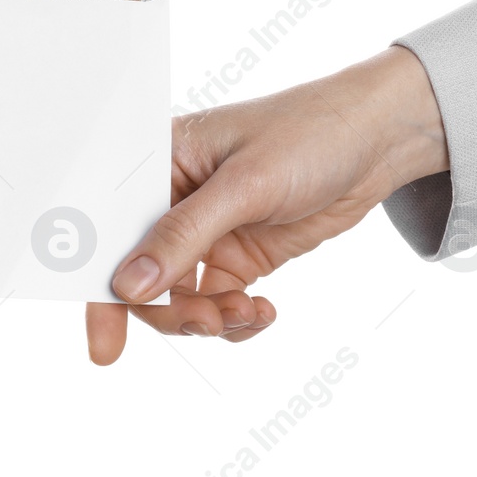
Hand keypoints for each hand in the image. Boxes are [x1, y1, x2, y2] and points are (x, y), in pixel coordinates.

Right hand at [86, 46, 446, 363]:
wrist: (376, 142)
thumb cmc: (308, 133)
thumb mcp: (244, 184)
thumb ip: (183, 235)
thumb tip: (129, 286)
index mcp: (155, 163)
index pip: (109, 228)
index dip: (100, 285)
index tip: (104, 343)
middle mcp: (170, 200)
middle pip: (139, 275)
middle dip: (169, 309)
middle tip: (206, 324)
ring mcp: (202, 231)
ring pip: (176, 297)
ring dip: (207, 317)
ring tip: (246, 313)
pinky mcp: (234, 255)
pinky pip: (215, 303)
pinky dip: (235, 318)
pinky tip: (263, 310)